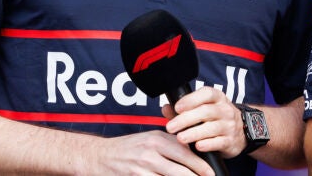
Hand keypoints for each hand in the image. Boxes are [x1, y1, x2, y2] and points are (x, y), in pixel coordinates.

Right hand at [95, 129, 214, 175]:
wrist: (99, 156)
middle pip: (182, 171)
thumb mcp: (150, 138)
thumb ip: (170, 144)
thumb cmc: (128, 148)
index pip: (186, 154)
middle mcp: (151, 152)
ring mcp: (142, 168)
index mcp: (158, 139)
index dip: (202, 167)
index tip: (212, 174)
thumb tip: (193, 152)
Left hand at [164, 86, 247, 157]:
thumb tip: (166, 108)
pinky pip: (219, 142)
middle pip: (206, 111)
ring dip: (194, 133)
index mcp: (218, 98)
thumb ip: (184, 109)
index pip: (206, 94)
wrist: (242, 132)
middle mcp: (225, 109)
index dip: (191, 99)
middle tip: (170, 127)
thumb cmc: (216, 118)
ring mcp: (230, 125)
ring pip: (212, 128)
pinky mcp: (231, 141)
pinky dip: (208, 144)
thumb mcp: (204, 108)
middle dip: (186, 119)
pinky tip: (197, 146)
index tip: (177, 107)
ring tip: (180, 138)